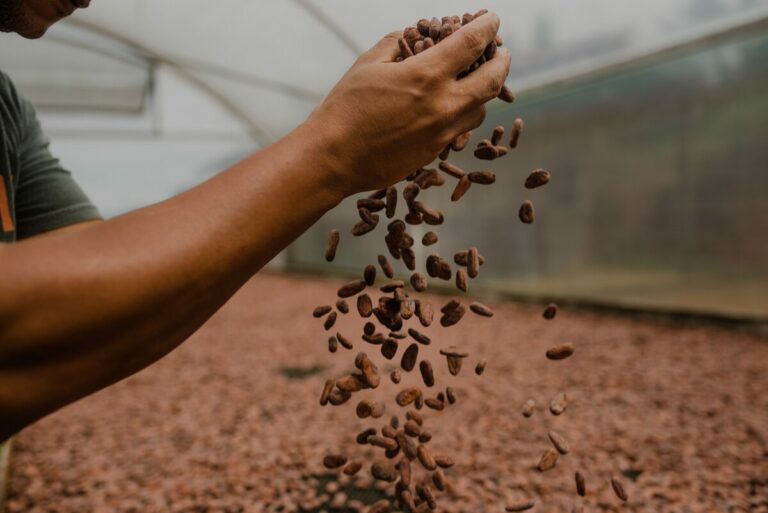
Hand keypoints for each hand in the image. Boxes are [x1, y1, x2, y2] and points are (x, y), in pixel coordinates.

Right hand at [305, 13, 510, 195]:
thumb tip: (412, 35)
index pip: (472, 42)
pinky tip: (452, 108)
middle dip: (502, 61)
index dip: (487, 26)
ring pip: (481, 109)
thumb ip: (396, 43)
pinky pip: (461, 130)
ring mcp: (442, 133)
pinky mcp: (435, 152)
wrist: (333, 159)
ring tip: (476, 81)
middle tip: (500, 51)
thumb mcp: (368, 64)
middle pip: (494, 80)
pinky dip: (463, 115)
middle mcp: (443, 105)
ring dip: (484, 91)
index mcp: (426, 75)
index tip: (492, 18)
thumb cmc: (344, 108)